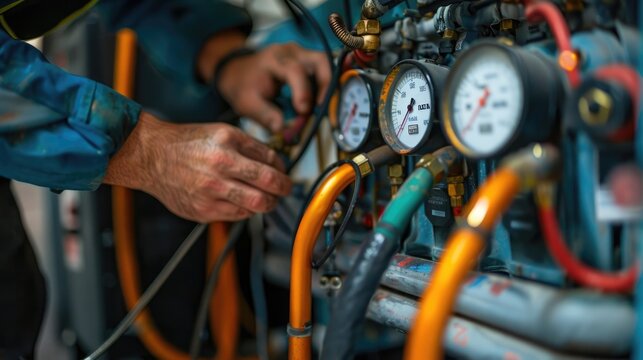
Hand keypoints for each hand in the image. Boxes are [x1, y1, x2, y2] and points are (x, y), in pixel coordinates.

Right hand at [104, 112, 291, 222]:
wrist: (152, 157)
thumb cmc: (188, 143)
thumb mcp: (222, 131)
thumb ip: (250, 147)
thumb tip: (277, 164)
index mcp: (227, 142)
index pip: (270, 160)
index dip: (282, 169)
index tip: (283, 172)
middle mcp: (220, 166)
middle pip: (269, 184)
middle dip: (283, 188)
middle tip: (285, 189)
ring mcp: (211, 190)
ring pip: (257, 205)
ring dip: (268, 203)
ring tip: (268, 199)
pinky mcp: (203, 210)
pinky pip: (238, 215)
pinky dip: (247, 210)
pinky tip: (244, 202)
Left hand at [216, 43, 330, 131]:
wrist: (240, 73)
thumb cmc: (244, 87)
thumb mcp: (247, 103)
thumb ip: (265, 115)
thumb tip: (283, 128)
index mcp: (274, 59)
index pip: (295, 70)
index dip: (303, 91)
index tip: (303, 111)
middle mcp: (291, 52)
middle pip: (320, 60)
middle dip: (325, 85)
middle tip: (322, 109)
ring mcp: (302, 54)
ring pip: (326, 65)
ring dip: (328, 87)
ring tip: (321, 109)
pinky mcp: (308, 61)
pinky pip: (323, 71)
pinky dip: (325, 87)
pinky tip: (319, 104)